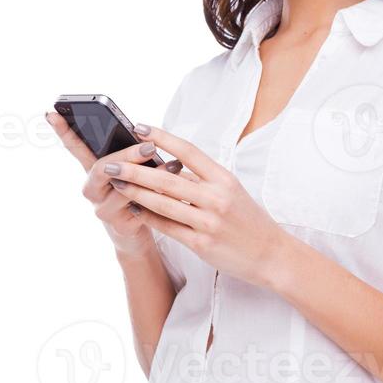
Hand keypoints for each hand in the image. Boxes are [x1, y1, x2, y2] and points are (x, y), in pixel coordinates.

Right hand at [45, 110, 170, 258]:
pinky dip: (156, 195)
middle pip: (102, 167)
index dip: (63, 131)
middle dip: (127, 155)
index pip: (75, 147)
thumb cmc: (135, 194)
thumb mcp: (130, 172)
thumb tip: (147, 137)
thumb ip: (130, 156)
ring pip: (122, 188)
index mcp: (93, 171)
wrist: (137, 233)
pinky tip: (172, 189)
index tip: (52, 113)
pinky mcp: (118, 224)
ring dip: (150, 175)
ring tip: (173, 165)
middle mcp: (92, 189)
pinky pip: (137, 206)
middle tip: (149, 146)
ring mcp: (102, 208)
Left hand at [99, 122, 288, 286]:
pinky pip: (168, 227)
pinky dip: (148, 217)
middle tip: (111, 163)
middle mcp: (217, 197)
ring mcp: (209, 221)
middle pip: (168, 178)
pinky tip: (134, 210)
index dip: (161, 137)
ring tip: (116, 183)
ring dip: (136, 192)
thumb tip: (170, 165)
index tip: (138, 128)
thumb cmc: (249, 220)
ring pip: (163, 203)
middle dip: (135, 170)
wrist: (270, 254)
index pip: (188, 151)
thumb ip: (203, 179)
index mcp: (224, 178)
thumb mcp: (232, 191)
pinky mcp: (202, 244)